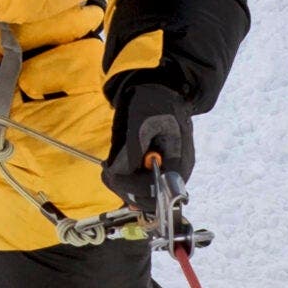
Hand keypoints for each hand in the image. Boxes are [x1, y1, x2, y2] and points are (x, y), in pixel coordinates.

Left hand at [102, 81, 193, 201]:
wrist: (158, 89)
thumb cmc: (153, 101)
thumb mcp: (141, 120)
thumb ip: (132, 148)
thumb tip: (118, 173)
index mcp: (180, 159)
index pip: (161, 189)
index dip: (136, 187)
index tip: (114, 176)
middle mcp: (176, 171)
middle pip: (153, 198)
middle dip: (127, 190)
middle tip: (107, 174)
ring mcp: (166, 171)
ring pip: (145, 195)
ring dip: (124, 187)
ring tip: (108, 170)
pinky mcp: (155, 169)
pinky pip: (141, 186)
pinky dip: (126, 182)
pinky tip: (114, 171)